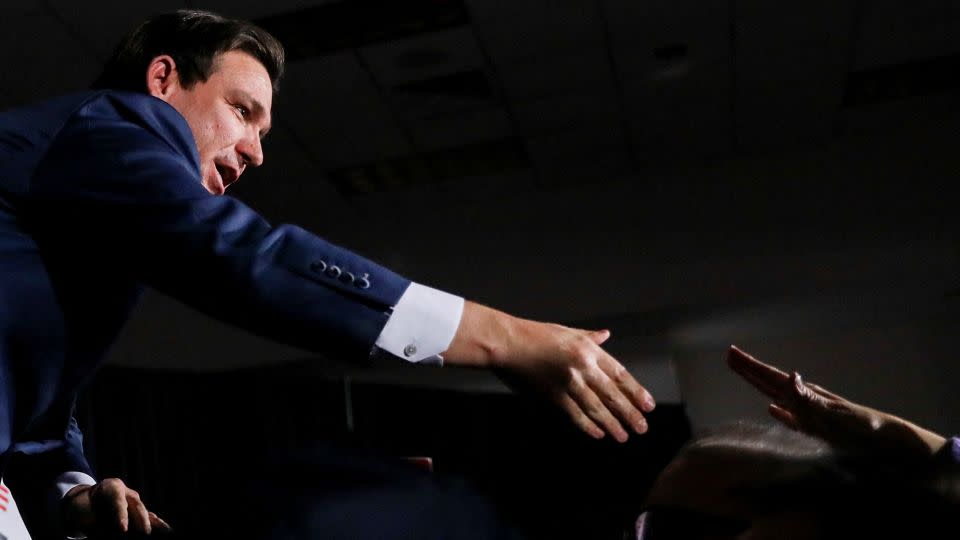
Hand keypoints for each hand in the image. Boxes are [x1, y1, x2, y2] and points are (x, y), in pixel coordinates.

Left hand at [63, 478, 171, 535]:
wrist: (84, 499)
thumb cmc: (82, 507)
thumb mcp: (82, 513)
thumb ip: (94, 525)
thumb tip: (102, 533)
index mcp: (111, 488)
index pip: (118, 502)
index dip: (121, 516)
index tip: (122, 529)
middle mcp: (126, 492)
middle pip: (136, 506)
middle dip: (141, 520)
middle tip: (144, 534)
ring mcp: (134, 500)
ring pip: (143, 512)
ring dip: (151, 523)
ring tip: (162, 532)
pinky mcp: (137, 510)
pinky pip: (148, 517)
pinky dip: (156, 524)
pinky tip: (167, 531)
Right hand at [495, 320, 655, 441]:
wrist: (508, 343)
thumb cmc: (535, 334)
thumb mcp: (567, 331)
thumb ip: (590, 337)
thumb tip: (605, 335)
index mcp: (589, 349)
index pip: (620, 374)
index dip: (636, 392)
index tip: (648, 405)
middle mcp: (583, 367)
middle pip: (612, 395)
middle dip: (630, 413)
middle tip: (642, 427)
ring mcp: (568, 383)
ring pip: (596, 408)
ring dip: (612, 424)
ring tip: (623, 436)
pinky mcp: (552, 396)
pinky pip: (575, 414)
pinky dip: (588, 426)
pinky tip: (598, 434)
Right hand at [726, 345, 945, 460]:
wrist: (886, 442)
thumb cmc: (860, 430)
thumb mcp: (832, 414)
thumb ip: (809, 398)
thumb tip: (790, 375)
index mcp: (804, 395)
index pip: (770, 377)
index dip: (750, 367)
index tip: (731, 353)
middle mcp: (805, 399)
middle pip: (770, 381)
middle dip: (750, 370)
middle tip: (730, 355)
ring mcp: (811, 412)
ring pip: (778, 395)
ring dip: (760, 385)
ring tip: (746, 375)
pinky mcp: (817, 427)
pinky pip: (791, 416)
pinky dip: (779, 412)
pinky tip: (773, 410)